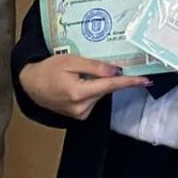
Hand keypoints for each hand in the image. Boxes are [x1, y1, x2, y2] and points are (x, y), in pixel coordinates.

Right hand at [18, 53, 149, 120]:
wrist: (31, 86)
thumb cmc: (48, 70)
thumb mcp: (70, 61)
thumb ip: (94, 67)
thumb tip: (116, 71)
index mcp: (79, 93)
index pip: (110, 86)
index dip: (129, 82)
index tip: (146, 81)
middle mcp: (81, 107)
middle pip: (105, 89)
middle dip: (106, 77)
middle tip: (91, 65)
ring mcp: (80, 114)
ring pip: (100, 94)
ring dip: (96, 83)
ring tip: (77, 75)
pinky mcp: (80, 116)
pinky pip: (93, 99)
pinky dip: (91, 90)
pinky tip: (77, 84)